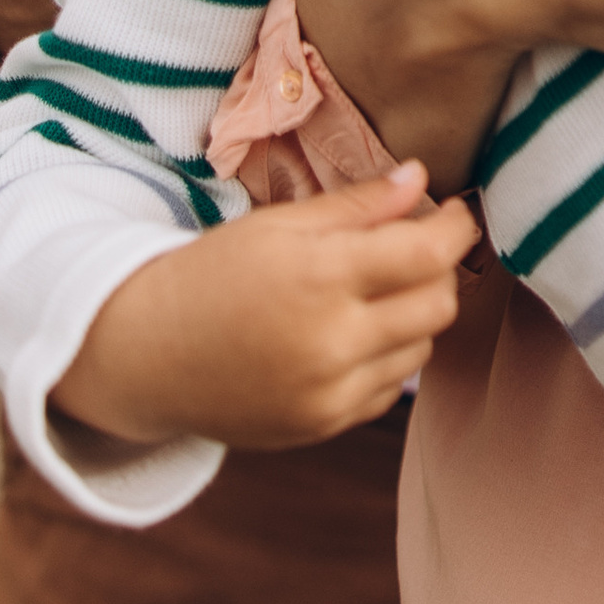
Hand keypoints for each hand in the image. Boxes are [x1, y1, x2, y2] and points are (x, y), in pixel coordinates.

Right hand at [53, 165, 474, 448]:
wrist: (148, 354)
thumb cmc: (214, 273)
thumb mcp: (279, 225)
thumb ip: (358, 206)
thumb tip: (421, 177)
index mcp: (319, 277)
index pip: (427, 254)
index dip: (455, 228)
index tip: (456, 211)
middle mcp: (330, 342)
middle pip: (437, 304)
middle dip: (438, 270)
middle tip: (414, 247)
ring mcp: (328, 393)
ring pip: (420, 349)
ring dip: (412, 316)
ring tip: (372, 291)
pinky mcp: (323, 426)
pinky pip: (389, 388)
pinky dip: (384, 358)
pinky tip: (348, 335)